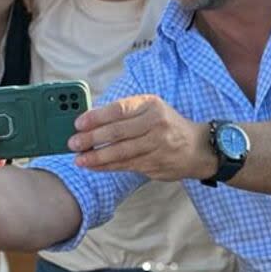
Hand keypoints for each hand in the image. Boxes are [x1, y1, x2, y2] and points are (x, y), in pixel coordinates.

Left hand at [69, 95, 216, 181]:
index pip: (119, 109)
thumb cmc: (166, 124)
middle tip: (73, 143)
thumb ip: (125, 113)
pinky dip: (107, 166)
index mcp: (151, 105)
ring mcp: (156, 145)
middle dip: (92, 138)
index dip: (97, 117)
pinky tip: (94, 165)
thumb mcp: (151, 109)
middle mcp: (155, 124)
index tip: (78, 123)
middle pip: (118, 132)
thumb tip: (91, 120)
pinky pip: (126, 165)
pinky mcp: (155, 164)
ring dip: (97, 156)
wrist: (197, 147)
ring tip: (79, 158)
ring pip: (121, 152)